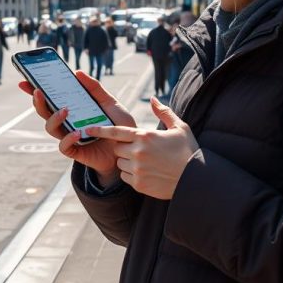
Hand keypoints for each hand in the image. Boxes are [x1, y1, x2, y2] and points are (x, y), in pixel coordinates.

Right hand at [19, 71, 135, 181]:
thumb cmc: (118, 126)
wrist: (129, 149)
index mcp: (72, 109)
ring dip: (54, 118)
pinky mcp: (75, 151)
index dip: (34, 90)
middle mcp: (67, 122)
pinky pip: (63, 146)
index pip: (50, 98)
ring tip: (65, 110)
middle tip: (38, 91)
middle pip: (44, 112)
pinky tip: (77, 133)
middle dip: (38, 101)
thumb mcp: (110, 103)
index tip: (24, 80)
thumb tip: (77, 72)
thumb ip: (95, 88)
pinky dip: (68, 138)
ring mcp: (69, 137)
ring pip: (50, 128)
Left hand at [85, 97, 199, 199]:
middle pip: (117, 148)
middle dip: (125, 147)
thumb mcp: (180, 128)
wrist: (196, 181)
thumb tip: (152, 99)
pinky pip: (126, 177)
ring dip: (128, 162)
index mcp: (145, 136)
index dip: (99, 130)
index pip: (115, 131)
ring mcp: (137, 169)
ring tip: (147, 162)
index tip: (87, 129)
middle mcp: (138, 152)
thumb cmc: (189, 152)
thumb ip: (164, 112)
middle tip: (141, 149)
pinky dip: (132, 175)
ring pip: (120, 163)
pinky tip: (148, 173)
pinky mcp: (138, 184)